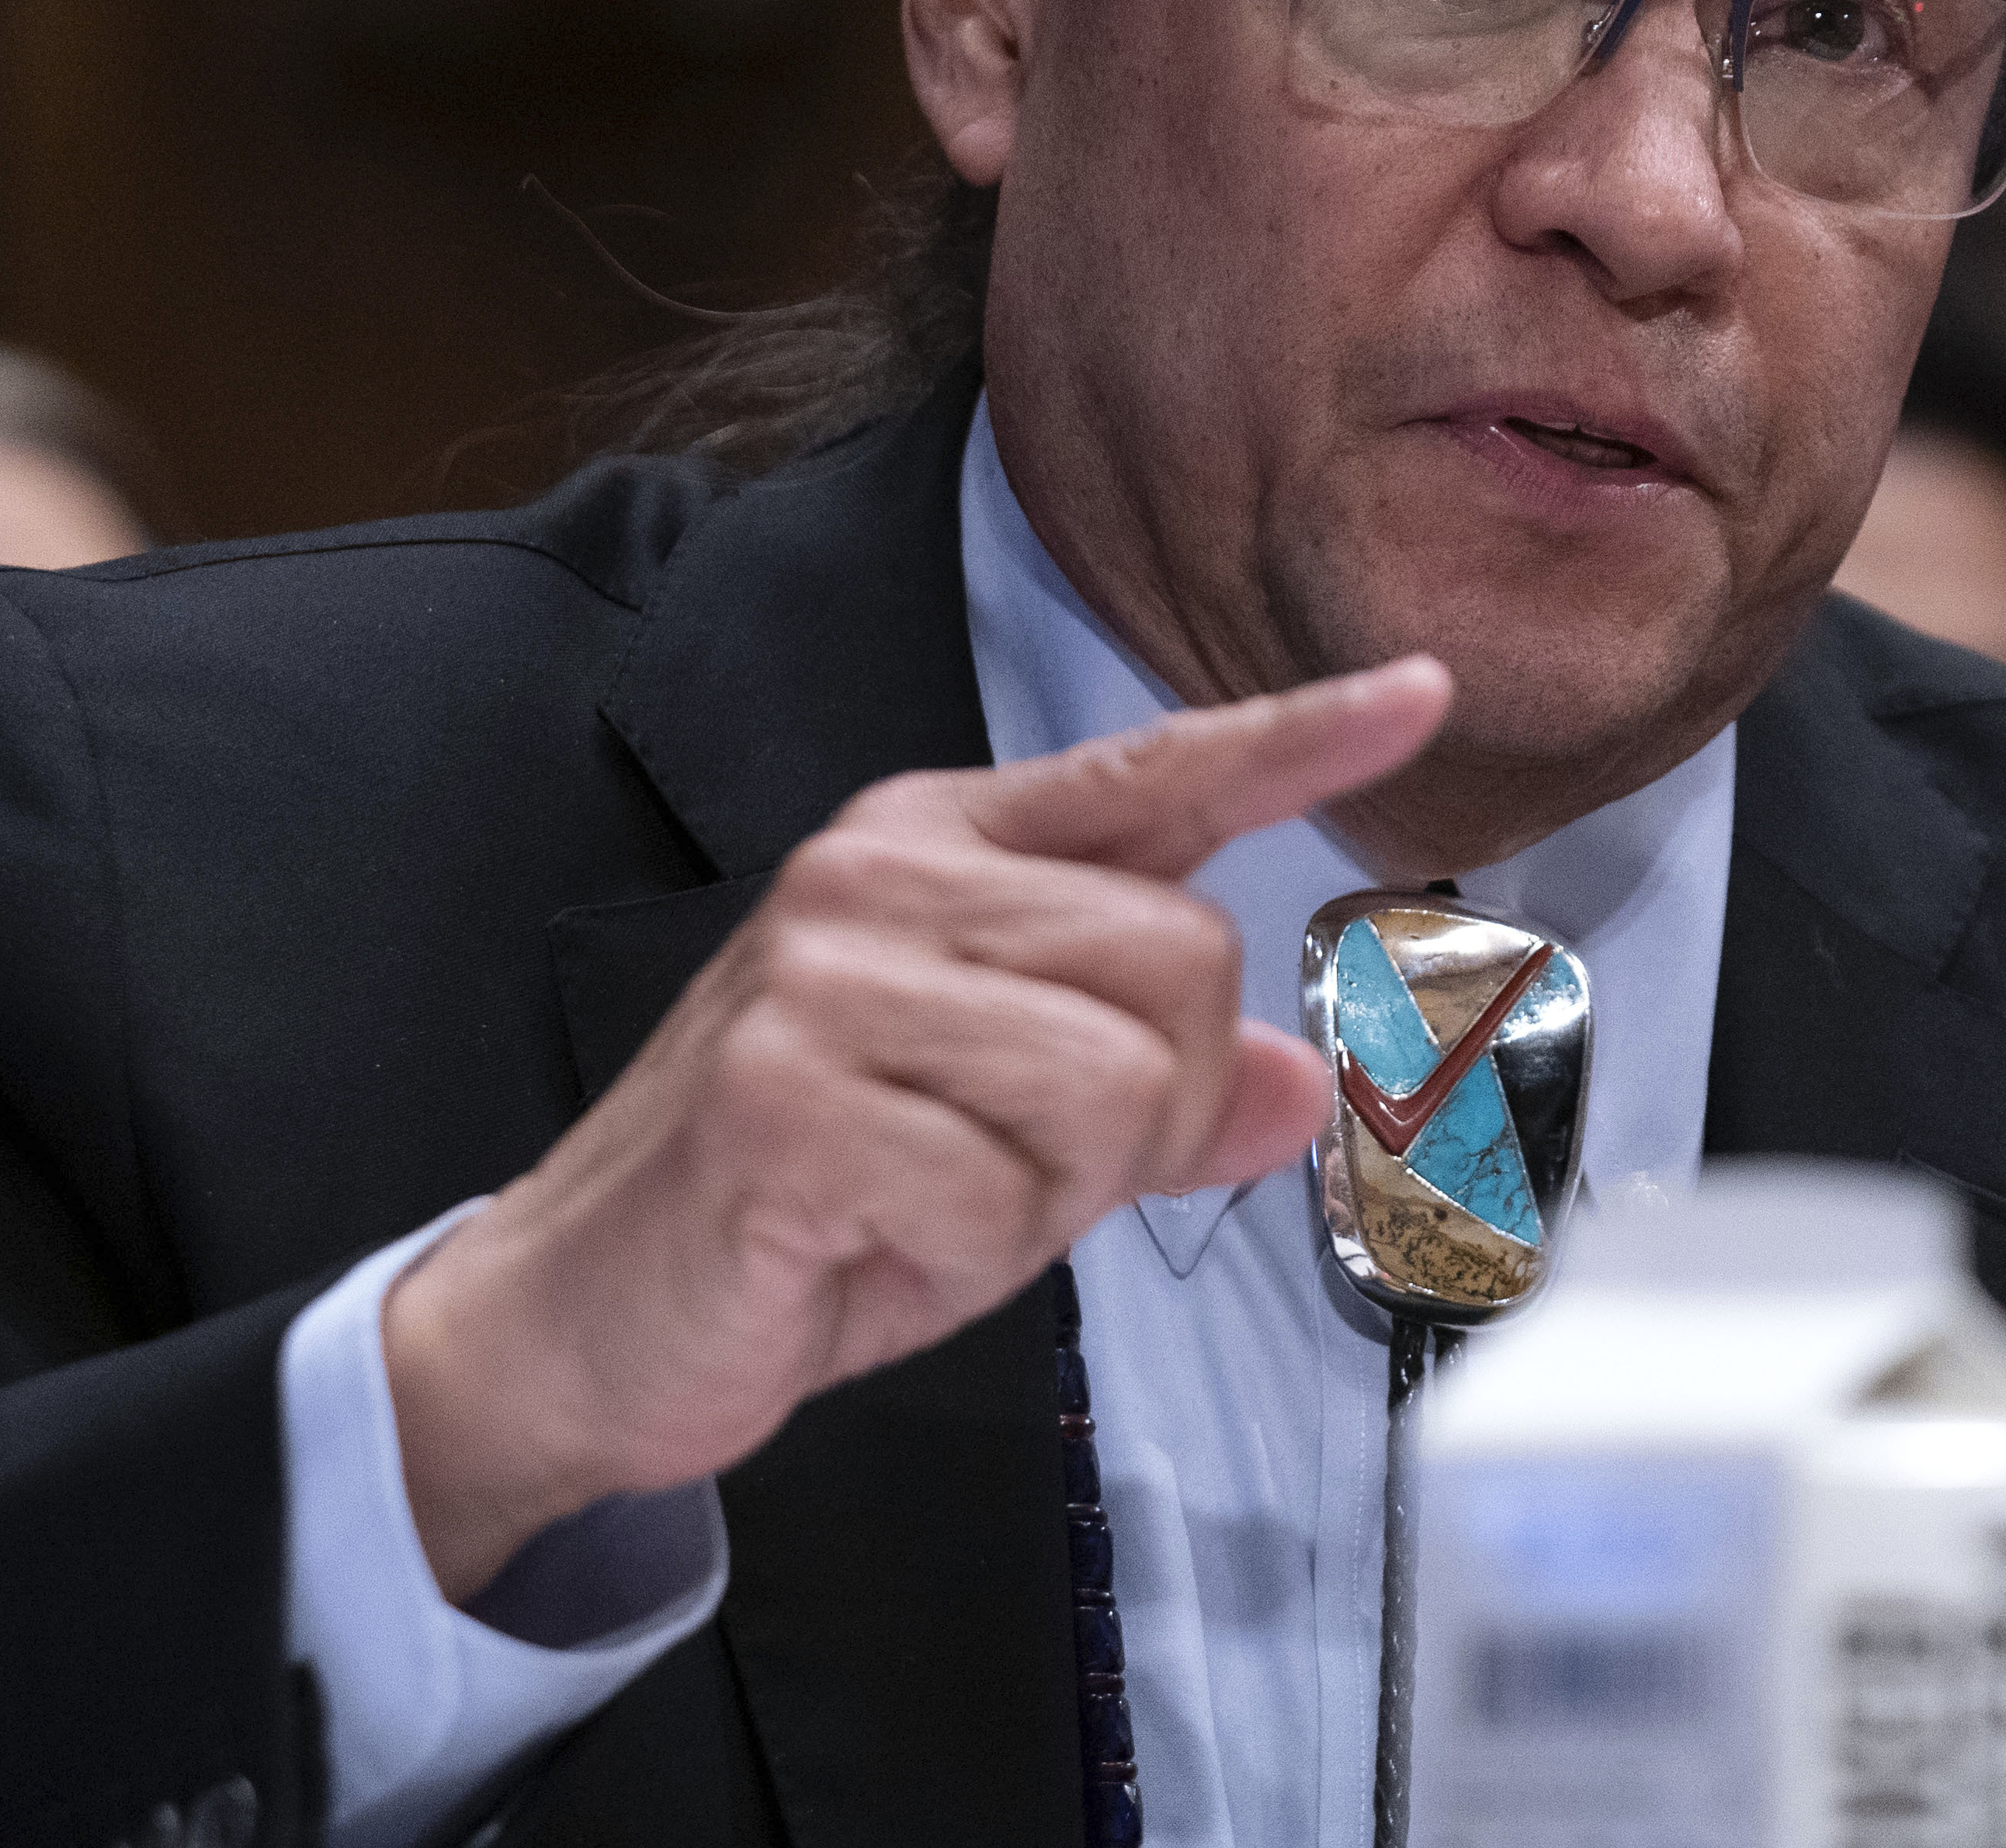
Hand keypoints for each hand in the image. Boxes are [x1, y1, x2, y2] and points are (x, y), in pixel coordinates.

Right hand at [382, 656, 1450, 1596]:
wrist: (587, 1312)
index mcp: (940, 848)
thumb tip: (1298, 1082)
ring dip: (1047, 1198)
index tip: (1418, 693)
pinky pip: (997, 1195)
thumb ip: (1155, 1095)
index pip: (1150, 773)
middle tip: (1021, 1174)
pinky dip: (960, 1259)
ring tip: (929, 1203)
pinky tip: (868, 1243)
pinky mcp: (784, 1094)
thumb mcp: (1010, 1139)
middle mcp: (881, 875)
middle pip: (1180, 965)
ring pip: (1109, 1083)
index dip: (1297, 739)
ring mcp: (824, 974)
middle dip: (1149, 1114)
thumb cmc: (803, 1203)